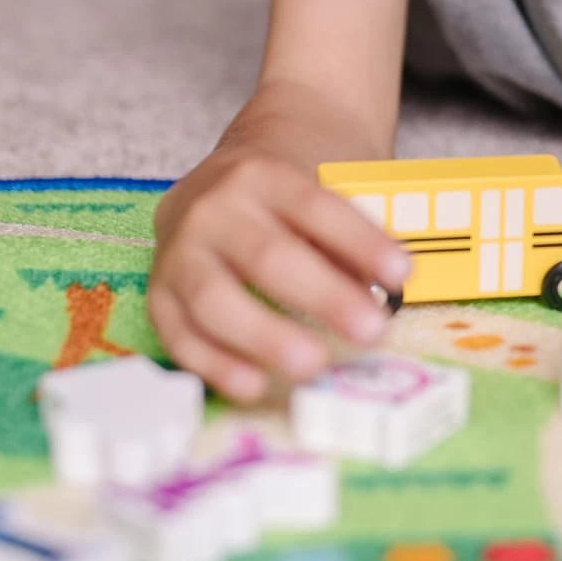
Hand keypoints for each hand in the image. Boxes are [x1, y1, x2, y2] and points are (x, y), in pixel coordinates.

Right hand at [148, 156, 410, 403]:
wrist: (220, 179)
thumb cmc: (287, 197)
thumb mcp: (321, 193)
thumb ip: (347, 240)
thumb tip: (384, 293)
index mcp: (265, 175)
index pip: (317, 207)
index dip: (360, 242)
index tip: (402, 275)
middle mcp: (215, 209)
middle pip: (269, 256)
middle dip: (322, 297)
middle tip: (370, 330)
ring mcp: (180, 251)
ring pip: (216, 300)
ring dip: (265, 337)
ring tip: (313, 365)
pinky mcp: (159, 293)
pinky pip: (180, 334)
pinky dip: (215, 364)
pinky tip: (254, 385)